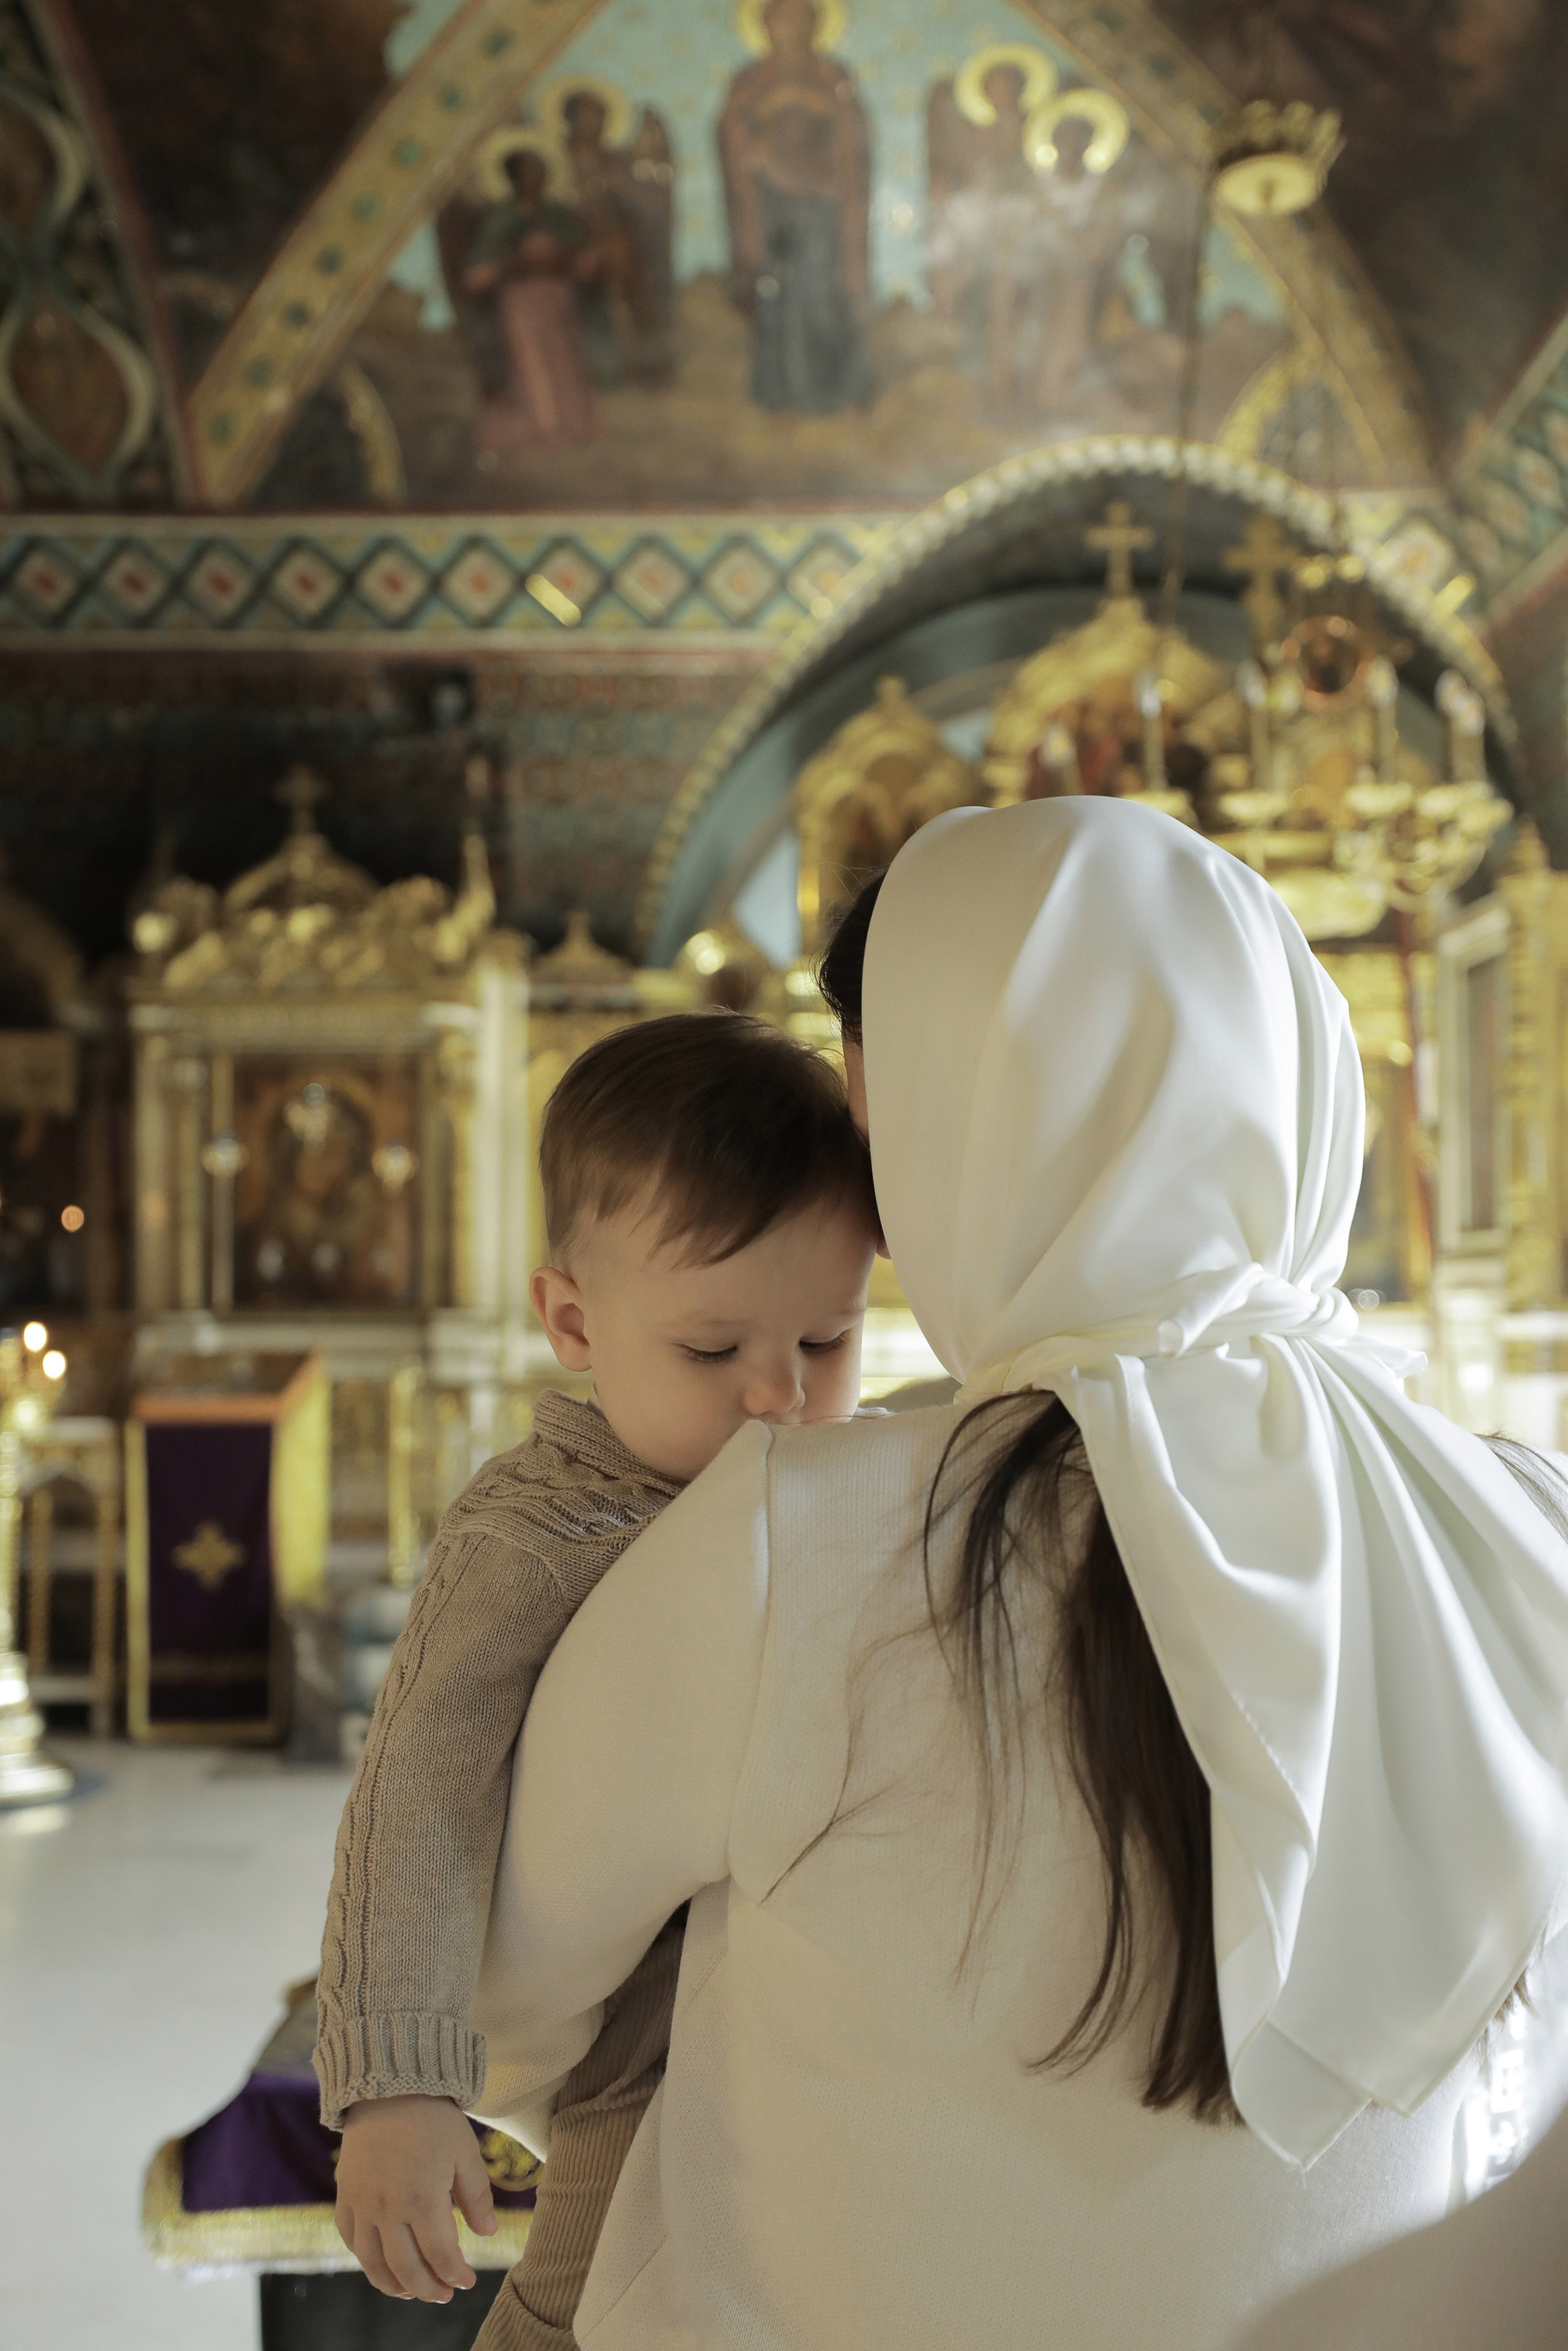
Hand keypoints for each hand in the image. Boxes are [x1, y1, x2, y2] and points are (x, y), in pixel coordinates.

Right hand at [335, 2094, 496, 2302]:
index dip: (456, 2275)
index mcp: (423, 2198)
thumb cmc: (433, 2118)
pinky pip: (351, 2240)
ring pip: (373, 2263)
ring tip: (412, 2292)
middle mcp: (388, 2208)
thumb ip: (477, 2196)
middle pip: (407, 2268)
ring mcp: (362, 2204)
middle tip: (443, 2295)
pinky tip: (381, 2264)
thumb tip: (488, 2233)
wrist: (388, 2086)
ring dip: (394, 2285)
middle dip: (428, 2289)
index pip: (441, 2255)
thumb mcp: (465, 2152)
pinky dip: (366, 2260)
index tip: (468, 2281)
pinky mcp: (345, 2195)